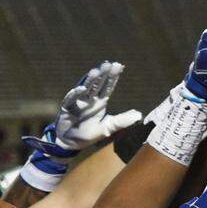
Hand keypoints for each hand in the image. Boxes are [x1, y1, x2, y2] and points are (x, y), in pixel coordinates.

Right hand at [20, 62, 140, 189]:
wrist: (70, 143)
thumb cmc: (88, 133)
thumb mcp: (108, 128)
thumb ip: (122, 121)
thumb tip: (139, 115)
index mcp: (100, 102)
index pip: (108, 87)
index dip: (113, 77)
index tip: (119, 66)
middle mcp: (89, 100)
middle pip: (97, 85)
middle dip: (103, 75)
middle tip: (109, 64)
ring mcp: (78, 103)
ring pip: (85, 89)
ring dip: (90, 80)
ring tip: (96, 71)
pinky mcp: (67, 109)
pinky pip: (71, 100)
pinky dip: (76, 94)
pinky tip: (82, 89)